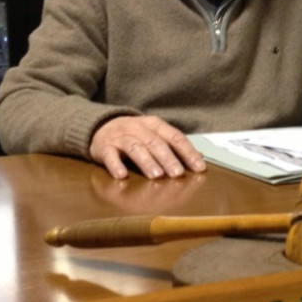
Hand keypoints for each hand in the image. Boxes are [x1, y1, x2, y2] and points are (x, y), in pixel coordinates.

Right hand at [90, 115, 206, 179]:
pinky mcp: (104, 147)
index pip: (175, 137)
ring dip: (146, 162)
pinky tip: (122, 175)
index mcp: (154, 125)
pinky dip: (116, 165)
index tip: (199, 167)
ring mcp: (120, 137)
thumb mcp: (155, 134)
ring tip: (156, 175)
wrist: (100, 126)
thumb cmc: (134, 134)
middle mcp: (138, 128)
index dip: (188, 152)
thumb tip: (200, 157)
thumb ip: (175, 145)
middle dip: (168, 158)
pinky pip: (110, 156)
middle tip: (178, 174)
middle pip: (156, 143)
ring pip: (135, 148)